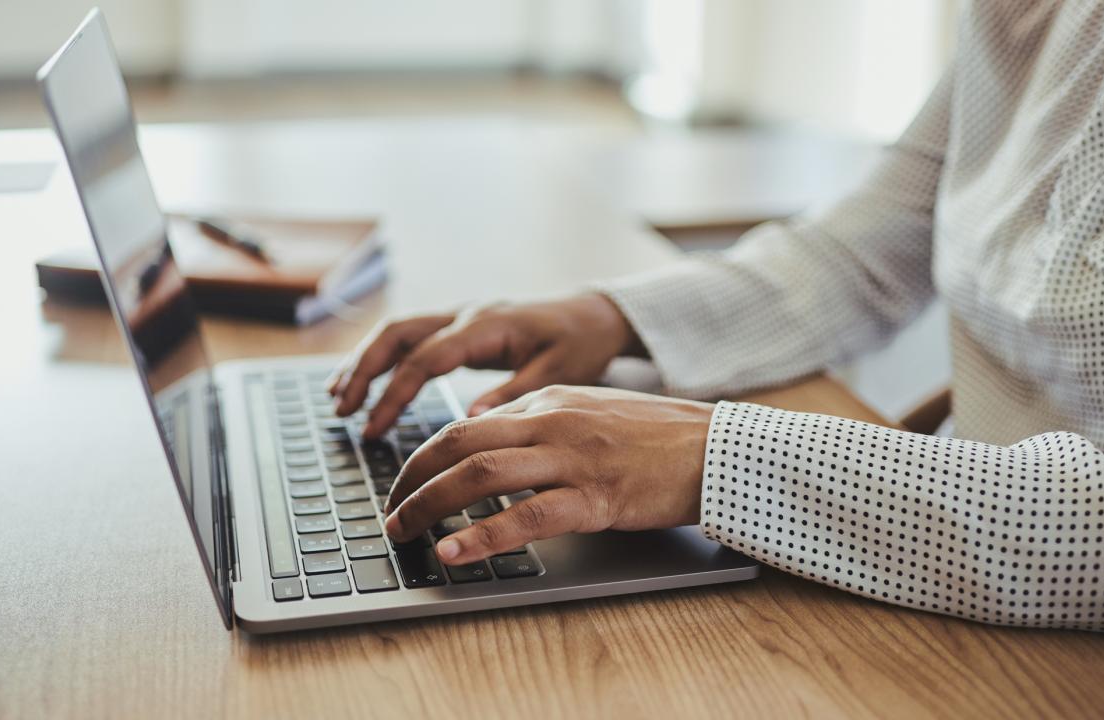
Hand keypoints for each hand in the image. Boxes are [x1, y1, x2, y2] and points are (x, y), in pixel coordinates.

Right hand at [327, 293, 643, 436]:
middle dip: (364, 371)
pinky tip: (365, 382)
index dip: (394, 394)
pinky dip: (383, 358)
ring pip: (398, 331)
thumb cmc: (580, 343)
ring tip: (339, 399)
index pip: (425, 358)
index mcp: (487, 326)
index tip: (373, 428)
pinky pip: (411, 337)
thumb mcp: (558, 374)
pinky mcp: (460, 326)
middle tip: (342, 410)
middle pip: (397, 334)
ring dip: (365, 362)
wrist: (594, 314)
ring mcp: (460, 316)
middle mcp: (466, 314)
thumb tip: (470, 420)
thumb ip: (513, 394)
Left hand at [381, 385, 713, 564]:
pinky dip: (483, 535)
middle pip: (459, 443)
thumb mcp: (590, 413)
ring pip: (481, 474)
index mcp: (547, 402)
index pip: (466, 424)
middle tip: (390, 511)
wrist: (714, 448)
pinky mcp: (595, 496)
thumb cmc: (655, 436)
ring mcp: (572, 458)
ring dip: (430, 505)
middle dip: (411, 478)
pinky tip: (456, 552)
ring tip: (404, 531)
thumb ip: (541, 423)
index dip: (425, 456)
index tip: (405, 483)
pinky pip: (527, 516)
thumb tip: (493, 444)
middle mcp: (552, 421)